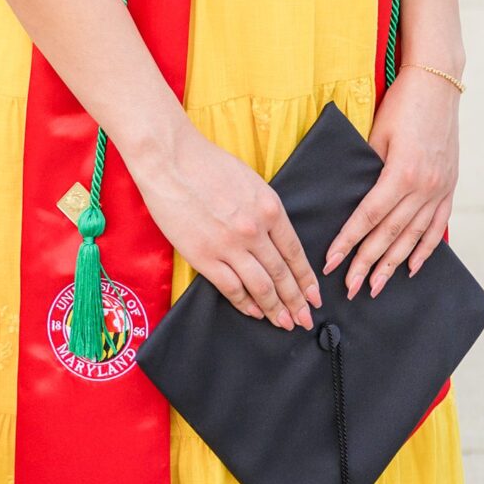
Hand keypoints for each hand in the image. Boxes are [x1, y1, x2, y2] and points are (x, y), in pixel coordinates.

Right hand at [131, 122, 321, 330]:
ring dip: (275, 309)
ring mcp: (229, 245)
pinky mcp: (204, 257)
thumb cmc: (207, 164)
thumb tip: (274, 238)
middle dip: (296, 301)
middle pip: (282, 274)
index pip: (295, 252)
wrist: (170, 160)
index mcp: (269, 208)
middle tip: (305, 320)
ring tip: (284, 322)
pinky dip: (245, 304)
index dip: (306, 279)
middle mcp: (254, 230)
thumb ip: (264, 210)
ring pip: (261, 287)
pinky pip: (231, 288)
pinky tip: (254, 312)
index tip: (314, 295)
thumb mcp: (250, 181)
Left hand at [324, 69, 459, 298]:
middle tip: (349, 287)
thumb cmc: (402, 104)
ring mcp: (440, 189)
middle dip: (367, 263)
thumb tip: (352, 198)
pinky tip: (412, 268)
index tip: (331, 262)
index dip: (348, 242)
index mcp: (401, 172)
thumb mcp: (377, 133)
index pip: (368, 217)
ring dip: (392, 264)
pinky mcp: (450, 187)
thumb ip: (368, 168)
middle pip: (389, 234)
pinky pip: (436, 227)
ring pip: (413, 237)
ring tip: (375, 285)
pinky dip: (424, 250)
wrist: (439, 84)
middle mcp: (423, 186)